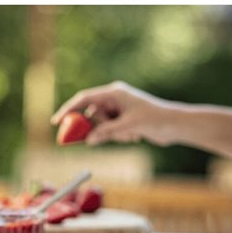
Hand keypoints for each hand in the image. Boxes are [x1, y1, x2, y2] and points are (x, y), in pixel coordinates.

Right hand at [50, 81, 176, 145]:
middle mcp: (113, 99)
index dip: (68, 110)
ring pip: (100, 125)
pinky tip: (132, 136)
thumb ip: (106, 132)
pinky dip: (117, 136)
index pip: (84, 99)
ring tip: (128, 134)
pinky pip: (108, 130)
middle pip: (90, 115)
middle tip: (92, 140)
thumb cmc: (155, 119)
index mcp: (114, 92)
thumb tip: (88, 140)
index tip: (56, 122)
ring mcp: (117, 109)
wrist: (175, 125)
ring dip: (110, 134)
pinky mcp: (121, 120)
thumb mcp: (128, 126)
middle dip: (94, 129)